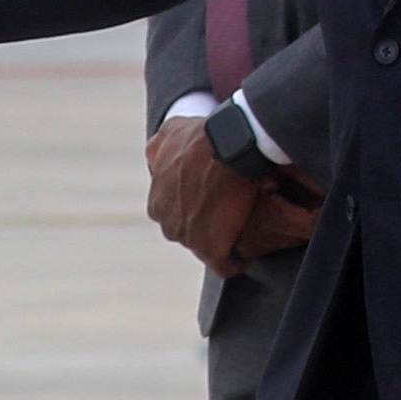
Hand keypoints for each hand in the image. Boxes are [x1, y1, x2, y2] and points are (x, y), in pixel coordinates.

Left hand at [145, 119, 319, 276]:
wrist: (229, 145)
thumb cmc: (201, 136)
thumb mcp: (169, 134)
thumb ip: (159, 151)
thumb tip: (156, 161)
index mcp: (157, 203)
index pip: (174, 214)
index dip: (194, 208)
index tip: (212, 200)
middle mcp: (167, 224)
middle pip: (188, 232)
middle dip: (206, 226)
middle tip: (229, 213)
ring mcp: (188, 238)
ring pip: (206, 247)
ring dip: (222, 241)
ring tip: (241, 229)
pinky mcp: (212, 249)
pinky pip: (224, 265)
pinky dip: (233, 262)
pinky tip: (244, 254)